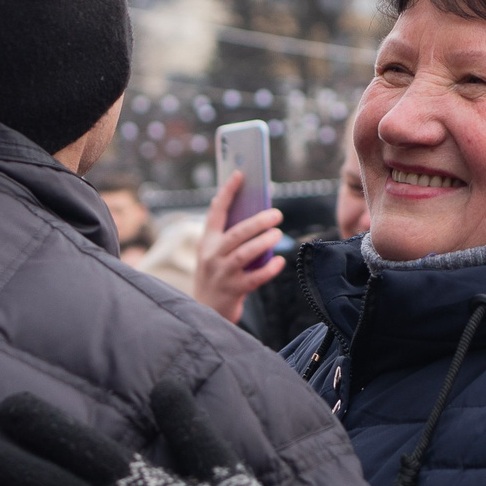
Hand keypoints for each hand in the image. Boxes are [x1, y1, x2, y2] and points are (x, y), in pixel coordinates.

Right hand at [191, 171, 283, 325]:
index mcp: (207, 242)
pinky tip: (280, 262)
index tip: (240, 174)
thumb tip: (235, 206)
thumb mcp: (212, 253)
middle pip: (236, 234)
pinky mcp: (233, 291)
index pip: (217, 212)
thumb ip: (222, 232)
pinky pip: (254, 278)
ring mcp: (222, 274)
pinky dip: (268, 269)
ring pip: (244, 254)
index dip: (228, 192)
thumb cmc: (216, 276)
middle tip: (276, 214)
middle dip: (257, 221)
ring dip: (263, 242)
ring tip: (278, 234)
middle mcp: (212, 256)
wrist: (205, 311)